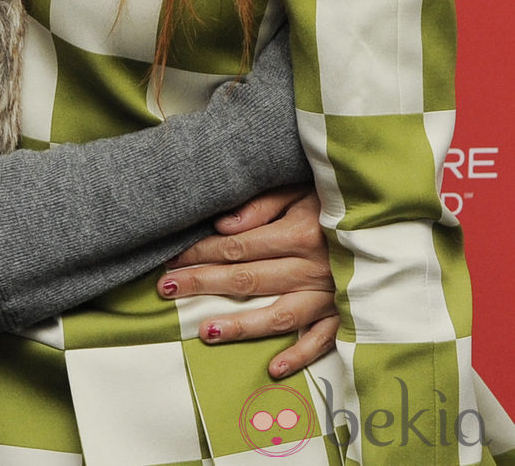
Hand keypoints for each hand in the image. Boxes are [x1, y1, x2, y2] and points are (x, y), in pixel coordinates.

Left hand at [158, 186, 337, 378]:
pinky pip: (322, 340)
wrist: (390, 222)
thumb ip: (263, 205)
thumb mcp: (301, 189)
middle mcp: (311, 267)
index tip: (173, 259)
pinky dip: (299, 355)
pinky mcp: (347, 313)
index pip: (238, 247)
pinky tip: (273, 368)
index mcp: (298, 233)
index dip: (202, 253)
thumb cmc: (338, 201)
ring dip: (241, 326)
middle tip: (167, 288)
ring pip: (278, 315)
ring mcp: (330, 294)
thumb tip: (224, 226)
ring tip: (206, 331)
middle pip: (247, 280)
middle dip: (203, 283)